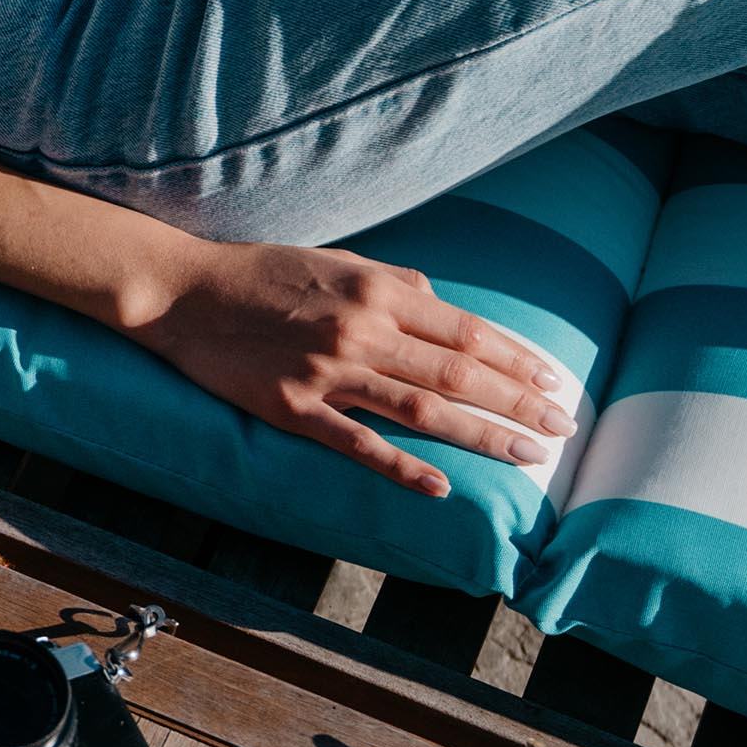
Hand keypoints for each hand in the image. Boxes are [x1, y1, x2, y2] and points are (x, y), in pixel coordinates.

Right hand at [120, 232, 578, 497]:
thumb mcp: (334, 260)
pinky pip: (356, 443)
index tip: (553, 383)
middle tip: (562, 430)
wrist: (184, 292)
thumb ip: (391, 281)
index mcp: (376, 290)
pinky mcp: (293, 408)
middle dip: (518, 402)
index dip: (515, 359)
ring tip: (526, 457)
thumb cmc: (262, 271)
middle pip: (458, 372)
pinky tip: (440, 486)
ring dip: (482, 435)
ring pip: (422, 409)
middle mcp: (362, 330)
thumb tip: (441, 300)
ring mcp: (328, 372)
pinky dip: (402, 466)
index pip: (465, 329)